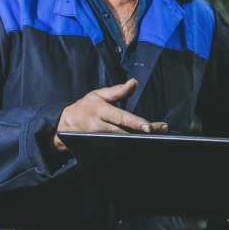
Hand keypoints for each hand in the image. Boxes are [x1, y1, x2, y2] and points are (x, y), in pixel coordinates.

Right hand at [52, 79, 166, 152]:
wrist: (66, 125)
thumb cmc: (85, 108)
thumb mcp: (98, 95)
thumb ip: (117, 91)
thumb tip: (134, 83)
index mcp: (101, 111)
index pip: (120, 118)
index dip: (134, 123)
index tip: (148, 126)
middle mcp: (101, 127)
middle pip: (126, 132)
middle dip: (146, 132)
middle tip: (162, 128)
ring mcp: (102, 139)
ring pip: (125, 141)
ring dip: (142, 139)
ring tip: (159, 134)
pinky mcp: (103, 147)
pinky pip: (120, 147)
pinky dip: (133, 145)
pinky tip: (146, 143)